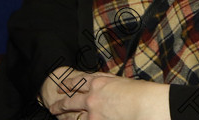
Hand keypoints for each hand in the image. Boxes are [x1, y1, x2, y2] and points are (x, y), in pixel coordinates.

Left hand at [41, 68, 169, 119]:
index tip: (62, 85)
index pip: (79, 81)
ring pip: (72, 115)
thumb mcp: (122, 81)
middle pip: (70, 100)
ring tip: (58, 116)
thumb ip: (109, 83)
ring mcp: (92, 113)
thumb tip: (102, 84)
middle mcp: (91, 97)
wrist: (144, 105)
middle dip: (60, 104)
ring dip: (63, 116)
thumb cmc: (140, 92)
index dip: (69, 83)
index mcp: (99, 82)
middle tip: (53, 106)